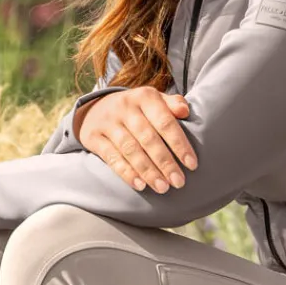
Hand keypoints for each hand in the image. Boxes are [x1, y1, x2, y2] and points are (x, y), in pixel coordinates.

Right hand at [76, 86, 198, 193]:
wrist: (94, 108)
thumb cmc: (135, 109)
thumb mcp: (153, 100)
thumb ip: (171, 104)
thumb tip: (185, 111)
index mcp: (144, 97)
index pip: (165, 121)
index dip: (179, 144)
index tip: (192, 164)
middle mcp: (125, 108)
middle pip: (148, 138)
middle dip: (165, 162)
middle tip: (179, 182)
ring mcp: (108, 122)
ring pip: (130, 150)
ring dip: (148, 171)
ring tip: (162, 187)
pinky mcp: (93, 137)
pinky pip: (112, 157)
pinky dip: (126, 172)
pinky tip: (140, 185)